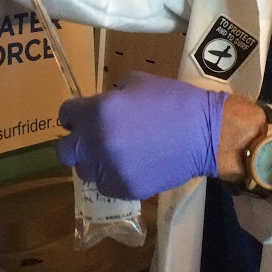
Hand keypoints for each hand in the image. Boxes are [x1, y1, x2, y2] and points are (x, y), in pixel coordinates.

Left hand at [56, 71, 227, 199]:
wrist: (206, 133)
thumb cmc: (173, 100)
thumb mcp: (136, 82)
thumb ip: (109, 97)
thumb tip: (98, 109)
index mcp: (97, 112)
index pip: (65, 115)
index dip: (73, 114)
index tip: (81, 116)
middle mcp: (96, 143)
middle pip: (65, 150)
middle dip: (76, 142)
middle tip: (92, 138)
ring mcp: (109, 169)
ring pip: (84, 171)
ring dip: (94, 161)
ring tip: (115, 154)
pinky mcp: (125, 189)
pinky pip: (105, 186)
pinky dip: (113, 176)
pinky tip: (130, 166)